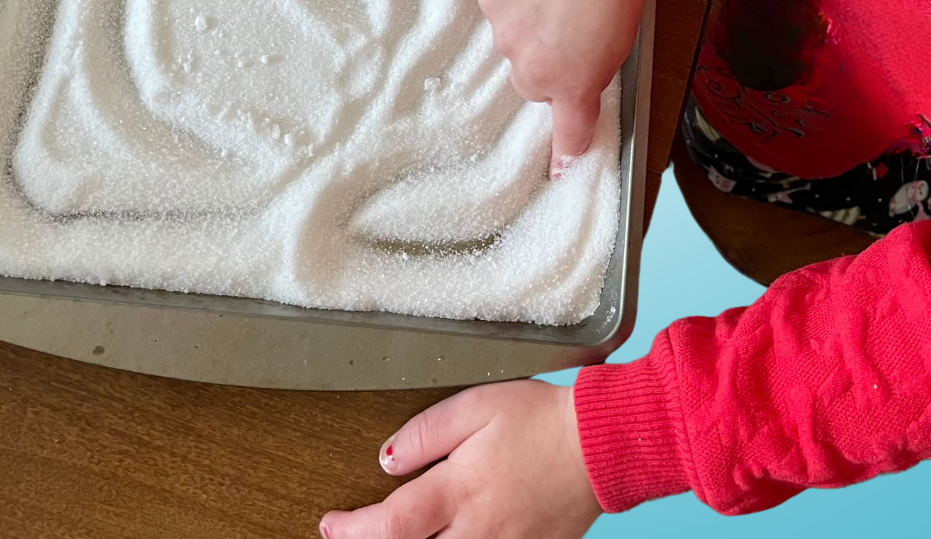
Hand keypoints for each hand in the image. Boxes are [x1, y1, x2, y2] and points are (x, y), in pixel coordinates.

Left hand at [319, 381, 600, 538]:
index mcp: (459, 489)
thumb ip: (428, 431)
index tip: (330, 524)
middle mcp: (477, 529)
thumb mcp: (478, 404)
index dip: (352, 530)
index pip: (389, 526)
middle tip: (354, 534)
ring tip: (401, 535)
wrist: (600, 443)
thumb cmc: (540, 418)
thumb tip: (387, 460)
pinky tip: (453, 537)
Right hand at [478, 0, 657, 172]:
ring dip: (528, 29)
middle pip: (532, 82)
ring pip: (512, 45)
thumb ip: (590, 79)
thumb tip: (573, 96)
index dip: (564, 152)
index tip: (561, 171)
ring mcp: (506, 36)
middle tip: (570, 30)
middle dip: (546, 63)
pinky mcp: (490, 2)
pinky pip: (499, 12)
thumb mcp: (617, 47)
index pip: (567, 132)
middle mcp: (534, 70)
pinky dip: (513, 1)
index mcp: (574, 85)